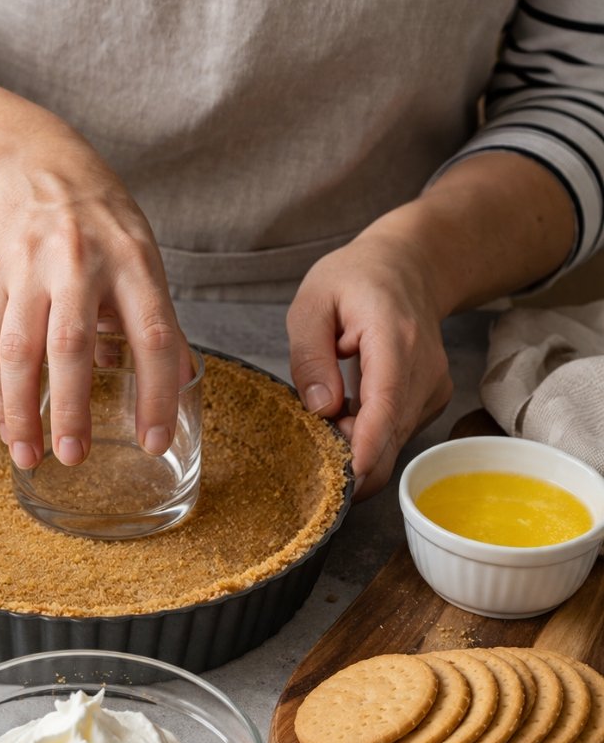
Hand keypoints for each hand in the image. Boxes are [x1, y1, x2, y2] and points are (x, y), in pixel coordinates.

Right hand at [0, 136, 188, 469]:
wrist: (29, 164)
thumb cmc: (97, 219)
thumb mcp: (141, 254)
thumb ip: (156, 318)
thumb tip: (175, 383)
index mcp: (132, 260)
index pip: (152, 334)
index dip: (155, 392)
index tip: (152, 440)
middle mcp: (79, 262)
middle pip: (72, 343)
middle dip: (72, 407)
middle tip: (76, 457)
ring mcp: (29, 269)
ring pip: (22, 349)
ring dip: (23, 409)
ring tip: (30, 456)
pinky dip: (0, 392)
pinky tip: (9, 427)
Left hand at [286, 231, 453, 500]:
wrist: (410, 266)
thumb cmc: (355, 280)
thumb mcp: (313, 302)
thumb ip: (311, 355)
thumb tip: (321, 408)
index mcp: (394, 336)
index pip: (386, 401)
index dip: (368, 444)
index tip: (348, 475)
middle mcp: (424, 367)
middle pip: (392, 434)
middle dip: (351, 459)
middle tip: (309, 458)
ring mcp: (432, 387)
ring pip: (395, 442)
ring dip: (356, 450)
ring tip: (323, 425)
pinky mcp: (430, 402)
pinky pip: (397, 435)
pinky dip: (368, 441)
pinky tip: (345, 420)